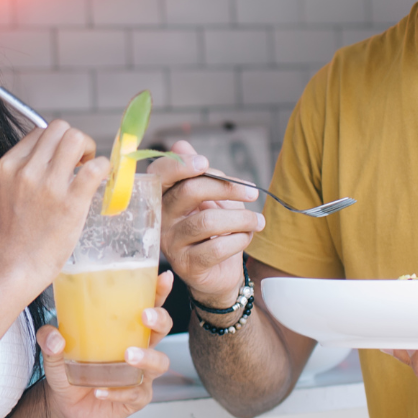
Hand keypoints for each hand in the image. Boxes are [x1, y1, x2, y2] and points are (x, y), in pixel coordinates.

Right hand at [0, 120, 108, 294]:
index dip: (57, 143)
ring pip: (76, 138)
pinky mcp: (70, 203)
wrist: (12, 268)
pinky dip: (104, 168)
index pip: (40, 131)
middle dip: (75, 141)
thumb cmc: (13, 236)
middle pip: (60, 128)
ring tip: (88, 171)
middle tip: (80, 163)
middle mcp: (26, 170)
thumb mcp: (8, 192)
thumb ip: (26, 172)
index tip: (63, 161)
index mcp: (8, 165)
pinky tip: (100, 182)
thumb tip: (55, 157)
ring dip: (89, 150)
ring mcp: (48, 185)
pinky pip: (96, 167)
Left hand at [38, 273, 174, 417]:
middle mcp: (139, 348)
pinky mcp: (135, 398)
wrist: (64, 403)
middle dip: (159, 320)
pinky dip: (118, 392)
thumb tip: (56, 336)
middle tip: (145, 316)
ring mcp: (140, 374)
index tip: (163, 278)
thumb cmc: (68, 367)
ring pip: (159, 364)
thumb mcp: (53, 349)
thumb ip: (49, 338)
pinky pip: (135, 394)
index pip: (147, 305)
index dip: (159, 291)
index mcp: (125, 328)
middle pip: (162, 330)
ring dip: (147, 357)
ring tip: (127, 356)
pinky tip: (100, 390)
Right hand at [151, 141, 264, 305]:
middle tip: (253, 192)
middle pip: (189, 192)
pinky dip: (239, 239)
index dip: (180, 165)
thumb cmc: (215, 229)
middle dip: (227, 188)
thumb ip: (199, 173)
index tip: (206, 163)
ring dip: (241, 218)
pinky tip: (246, 237)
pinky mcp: (187, 266)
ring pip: (207, 221)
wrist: (220, 272)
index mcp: (163, 197)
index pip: (160, 174)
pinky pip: (217, 248)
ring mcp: (171, 244)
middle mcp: (161, 219)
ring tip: (257, 221)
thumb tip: (181, 145)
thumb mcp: (210, 197)